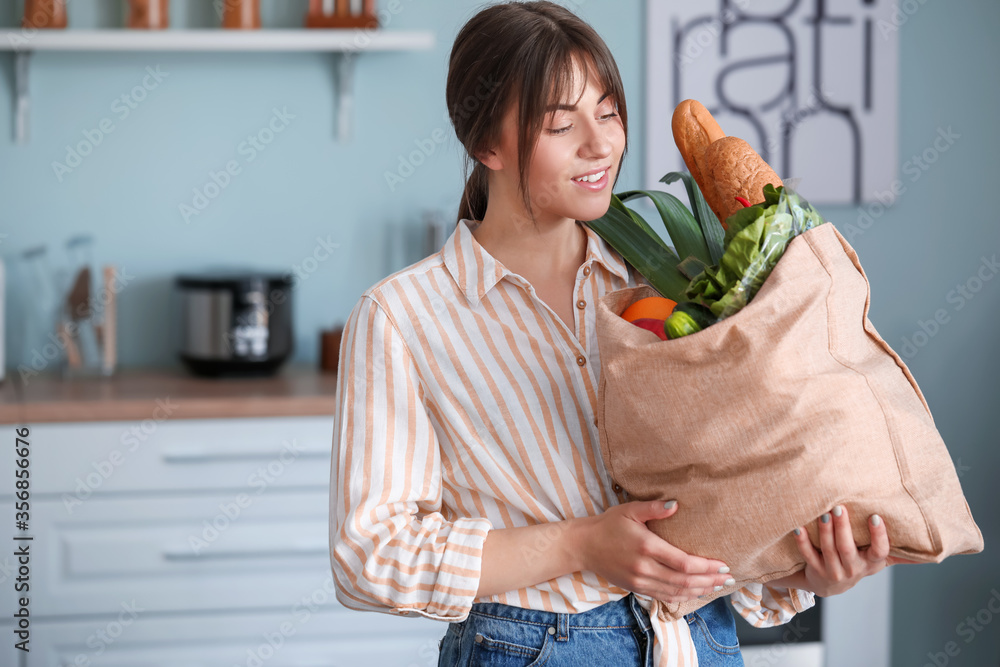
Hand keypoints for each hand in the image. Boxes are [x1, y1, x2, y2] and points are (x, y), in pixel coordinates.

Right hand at [578, 500, 734, 603]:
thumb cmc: (608, 525)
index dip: (706, 567)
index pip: (684, 563)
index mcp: (646, 547)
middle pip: (685, 582)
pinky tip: (695, 593)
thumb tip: (676, 505)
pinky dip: (683, 597)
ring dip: (700, 591)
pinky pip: (664, 597)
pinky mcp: (636, 588)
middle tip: (728, 579)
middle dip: (709, 581)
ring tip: (717, 587)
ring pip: (676, 592)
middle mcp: (644, 568)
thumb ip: (654, 508)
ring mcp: (640, 581)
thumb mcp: (629, 510)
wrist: (584, 546)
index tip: (722, 565)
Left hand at [790, 505, 919, 596]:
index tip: (875, 516)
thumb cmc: (858, 561)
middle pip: (848, 550)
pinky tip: (798, 529)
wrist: (830, 584)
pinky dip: (803, 543)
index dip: (878, 536)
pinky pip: (809, 556)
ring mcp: (833, 571)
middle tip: (839, 508)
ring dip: (825, 532)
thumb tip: (933, 550)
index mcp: (871, 563)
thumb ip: (900, 552)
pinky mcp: (816, 570)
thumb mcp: (878, 559)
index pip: (879, 552)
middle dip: (843, 529)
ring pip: (829, 551)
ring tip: (823, 514)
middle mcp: (854, 569)